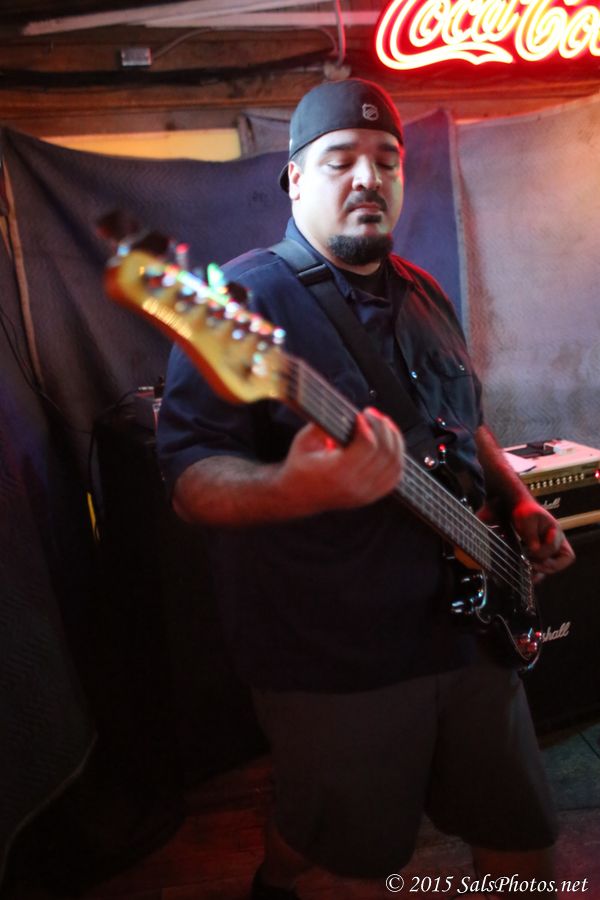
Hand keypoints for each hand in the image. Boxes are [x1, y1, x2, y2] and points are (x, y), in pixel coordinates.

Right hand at [277, 407, 403, 515]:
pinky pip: (395, 477)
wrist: (297, 495)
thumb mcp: (305, 440)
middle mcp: (354, 486)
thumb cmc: (301, 466)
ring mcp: (364, 494)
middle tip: (374, 415)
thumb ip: (324, 423)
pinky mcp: (370, 496)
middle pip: (385, 453)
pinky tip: (390, 444)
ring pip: (394, 465)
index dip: (369, 425)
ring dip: (394, 440)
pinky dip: (397, 458)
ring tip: (385, 425)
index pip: (367, 445)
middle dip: (383, 428)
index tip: (361, 415)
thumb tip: (345, 409)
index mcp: (336, 472)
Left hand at [510, 497, 575, 580]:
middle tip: (534, 566)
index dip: (543, 551)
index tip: (530, 551)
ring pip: (554, 566)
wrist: (520, 510)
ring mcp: (550, 549)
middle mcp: (557, 542)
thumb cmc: (525, 512)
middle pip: (563, 559)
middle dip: (550, 565)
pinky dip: (538, 573)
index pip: (554, 547)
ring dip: (543, 571)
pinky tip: (529, 577)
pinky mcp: (542, 554)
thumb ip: (531, 535)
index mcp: (555, 531)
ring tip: (530, 574)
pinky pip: (544, 567)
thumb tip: (535, 550)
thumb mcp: (527, 519)